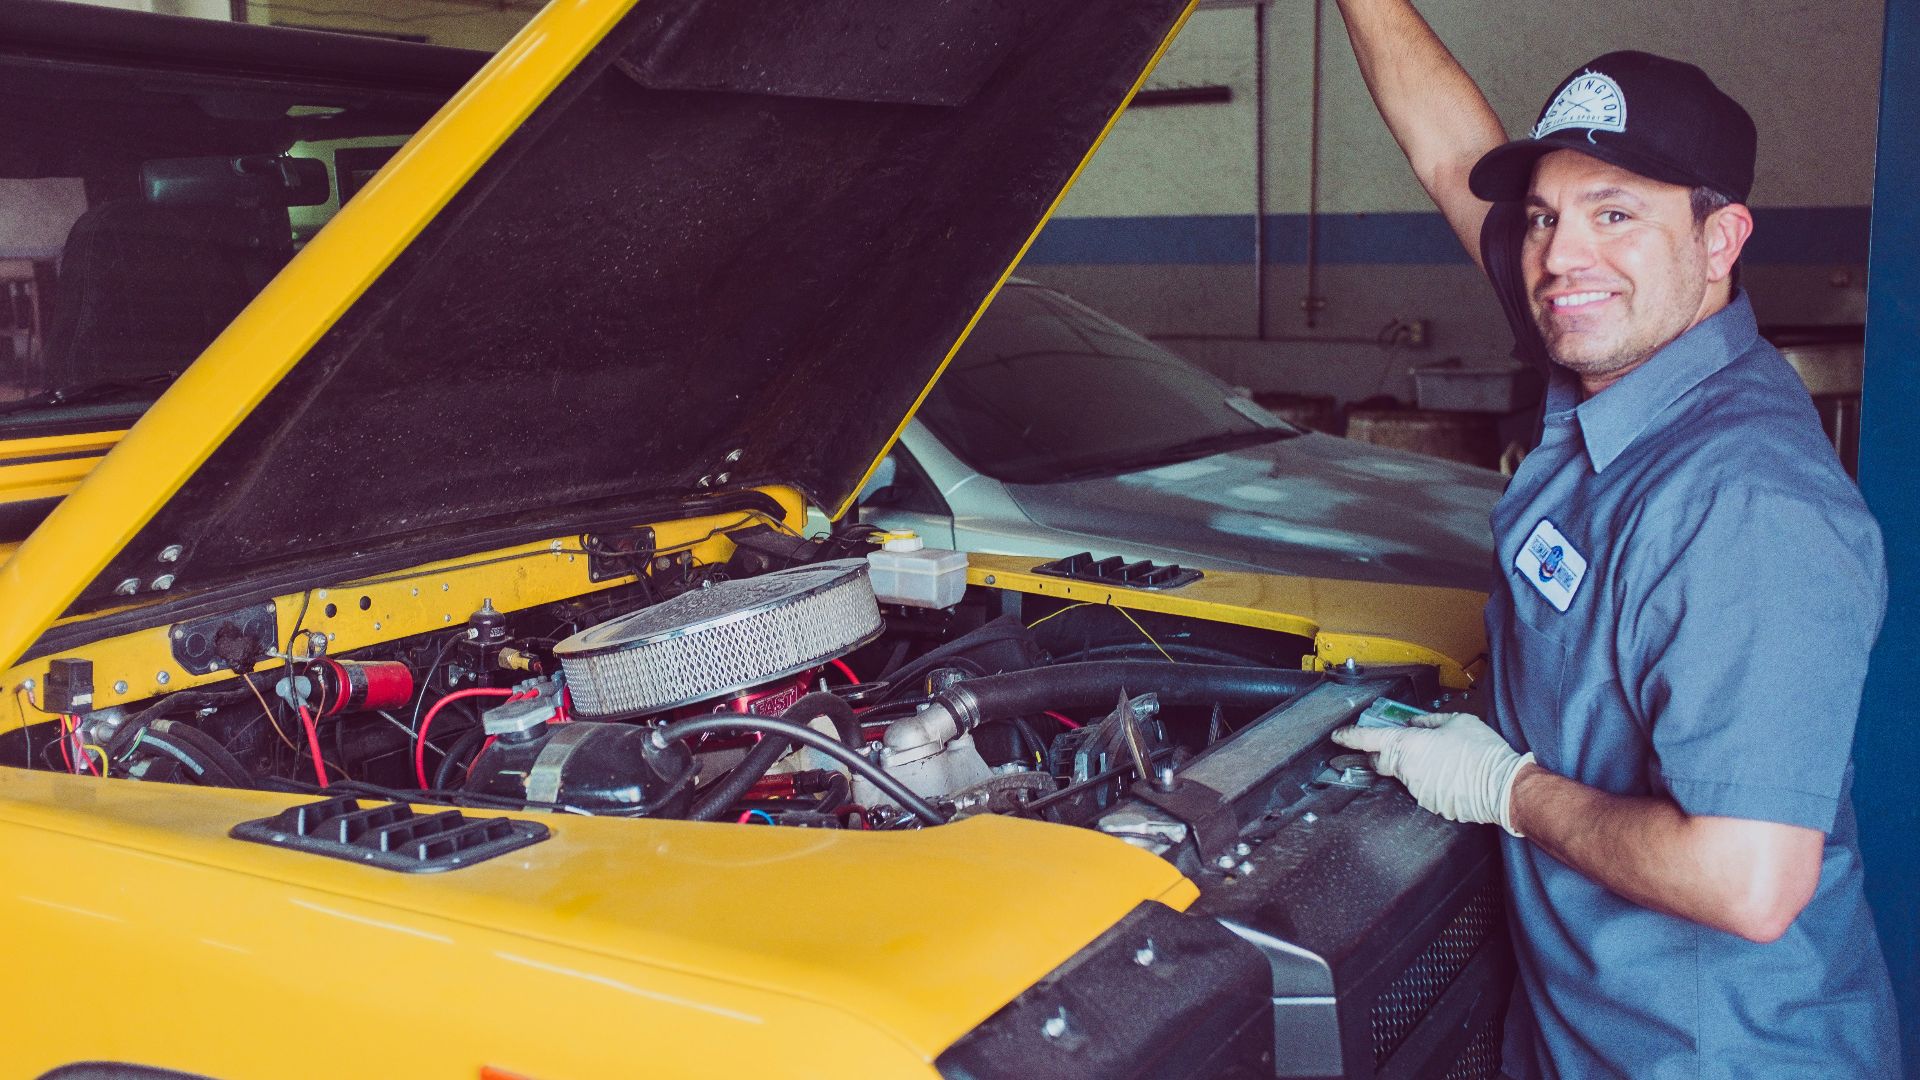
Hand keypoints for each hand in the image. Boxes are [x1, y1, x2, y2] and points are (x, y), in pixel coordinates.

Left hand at [1331, 712, 1533, 835]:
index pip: (1369, 740)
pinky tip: (1450, 775)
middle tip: (1398, 746)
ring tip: (1444, 760)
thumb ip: (1429, 721)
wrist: (1503, 785)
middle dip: (1382, 754)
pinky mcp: (1430, 804)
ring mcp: (1417, 790)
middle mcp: (1407, 769)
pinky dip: (1431, 781)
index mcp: (1408, 745)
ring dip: (1415, 767)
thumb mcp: (1457, 722)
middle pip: (1381, 761)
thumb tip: (1415, 723)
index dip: (1350, 737)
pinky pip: (1423, 789)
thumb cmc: (1482, 751)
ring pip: (1405, 776)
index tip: (1338, 736)